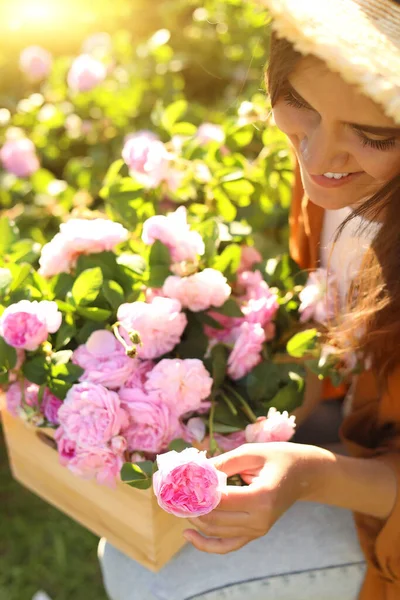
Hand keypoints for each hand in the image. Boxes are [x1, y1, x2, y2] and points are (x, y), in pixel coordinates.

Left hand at [184, 442, 324, 553]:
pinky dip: (205, 544)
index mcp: (261, 497)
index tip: (180, 479)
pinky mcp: (255, 534)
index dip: (196, 491)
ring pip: (215, 532)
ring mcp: (258, 530)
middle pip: (213, 519)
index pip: (219, 500)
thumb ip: (223, 462)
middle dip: (190, 505)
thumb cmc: (279, 457)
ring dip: (194, 518)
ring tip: (178, 502)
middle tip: (174, 490)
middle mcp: (260, 520)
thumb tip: (194, 470)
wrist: (305, 475)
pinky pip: (226, 546)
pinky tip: (188, 534)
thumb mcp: (251, 452)